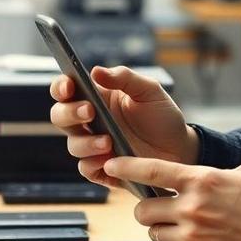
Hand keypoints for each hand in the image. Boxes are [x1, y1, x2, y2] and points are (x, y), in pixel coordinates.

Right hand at [49, 66, 198, 188]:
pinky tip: (109, 160)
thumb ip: (124, 78)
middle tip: (90, 111)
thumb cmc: (162, 115)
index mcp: (96, 98)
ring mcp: (94, 146)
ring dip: (86, 142)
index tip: (69, 86)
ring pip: (73, 145)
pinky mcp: (103, 169)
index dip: (61, 87)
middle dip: (69, 113)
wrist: (180, 147)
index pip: (66, 90)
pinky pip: (87, 169)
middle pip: (60, 117)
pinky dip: (93, 164)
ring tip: (108, 141)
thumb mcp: (149, 91)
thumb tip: (96, 71)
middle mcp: (90, 122)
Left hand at [105, 156, 240, 240]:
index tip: (111, 165)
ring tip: (190, 230)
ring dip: (167, 231)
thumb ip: (225, 172)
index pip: (152, 169)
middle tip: (164, 210)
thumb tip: (215, 177)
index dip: (126, 166)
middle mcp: (192, 208)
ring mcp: (193, 237)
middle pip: (144, 210)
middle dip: (151, 210)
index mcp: (204, 180)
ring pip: (156, 234)